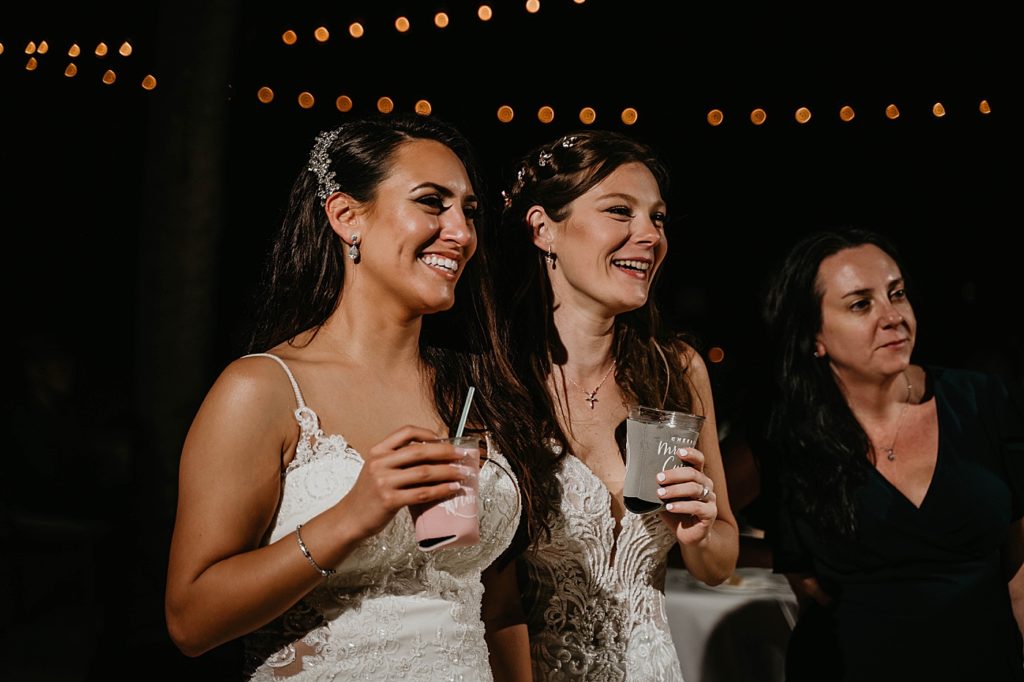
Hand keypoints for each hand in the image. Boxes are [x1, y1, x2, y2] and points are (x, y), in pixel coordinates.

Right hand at [340, 425, 468, 539]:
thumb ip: (397, 459)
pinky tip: (452, 488)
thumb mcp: (376, 469)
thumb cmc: (368, 494)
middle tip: (462, 455)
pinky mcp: (389, 501)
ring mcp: (383, 482)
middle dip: (445, 452)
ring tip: (463, 473)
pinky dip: (441, 490)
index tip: (443, 439)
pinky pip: (422, 493)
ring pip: (424, 473)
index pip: (406, 432)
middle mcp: (379, 463)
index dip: (428, 433)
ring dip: (448, 472)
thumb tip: (433, 453)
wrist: (350, 518)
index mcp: (378, 451)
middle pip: (419, 452)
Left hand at [656, 446, 716, 545]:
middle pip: (693, 473)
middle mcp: (706, 485)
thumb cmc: (676, 512)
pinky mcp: (710, 513)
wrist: (689, 535)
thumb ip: (660, 486)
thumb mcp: (666, 496)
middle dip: (674, 474)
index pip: (698, 460)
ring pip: (694, 489)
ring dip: (675, 490)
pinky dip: (681, 506)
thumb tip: (637, 475)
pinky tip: (669, 507)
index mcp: (697, 477)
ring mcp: (710, 499)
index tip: (678, 451)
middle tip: (658, 478)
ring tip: (660, 494)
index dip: (691, 454)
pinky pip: (696, 506)